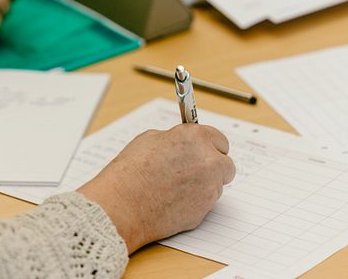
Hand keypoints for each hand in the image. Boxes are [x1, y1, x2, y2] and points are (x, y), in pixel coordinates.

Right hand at [77, 124, 235, 253]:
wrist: (122, 205)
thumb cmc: (130, 172)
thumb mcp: (150, 140)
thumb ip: (176, 140)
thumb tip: (186, 144)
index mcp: (196, 138)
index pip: (220, 140)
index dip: (211, 146)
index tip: (206, 151)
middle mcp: (208, 161)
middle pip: (225, 164)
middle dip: (213, 167)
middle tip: (194, 172)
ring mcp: (209, 187)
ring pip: (217, 186)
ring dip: (204, 186)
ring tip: (176, 188)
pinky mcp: (205, 210)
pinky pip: (206, 203)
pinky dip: (195, 202)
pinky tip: (174, 200)